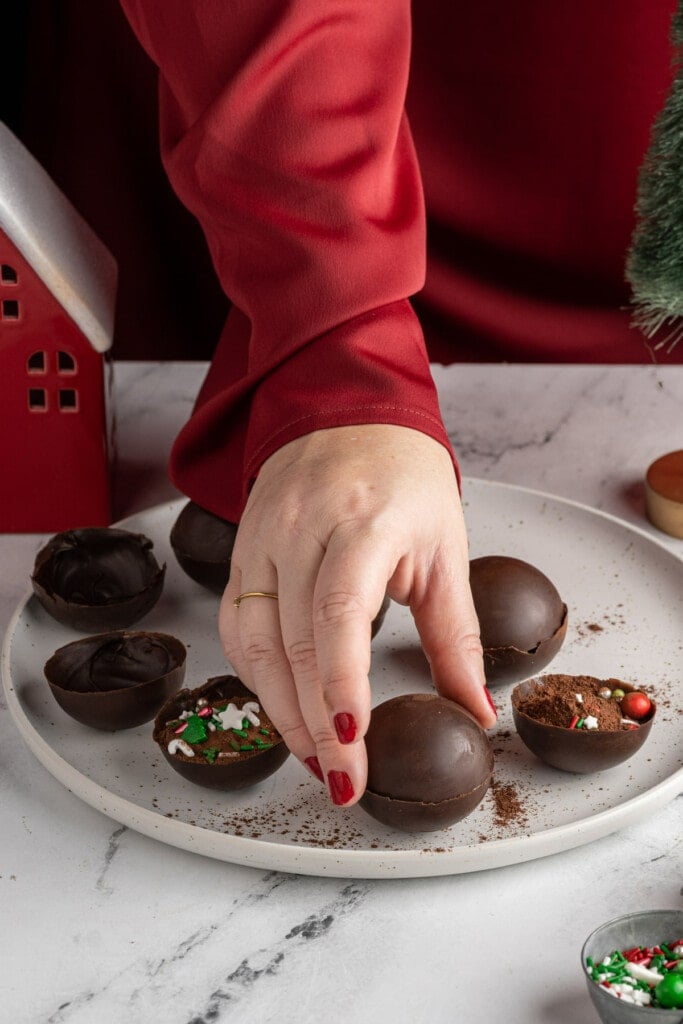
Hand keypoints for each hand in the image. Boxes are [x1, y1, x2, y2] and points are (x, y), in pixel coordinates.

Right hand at [219, 424, 495, 806]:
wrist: (343, 415)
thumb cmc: (404, 479)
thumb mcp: (446, 549)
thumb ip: (456, 636)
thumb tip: (474, 711)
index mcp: (364, 523)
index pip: (340, 609)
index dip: (341, 680)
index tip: (353, 741)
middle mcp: (302, 530)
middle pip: (295, 641)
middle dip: (315, 724)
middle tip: (343, 784)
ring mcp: (262, 540)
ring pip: (254, 644)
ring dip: (282, 712)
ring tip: (317, 761)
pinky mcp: (240, 552)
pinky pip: (237, 628)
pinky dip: (259, 679)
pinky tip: (285, 711)